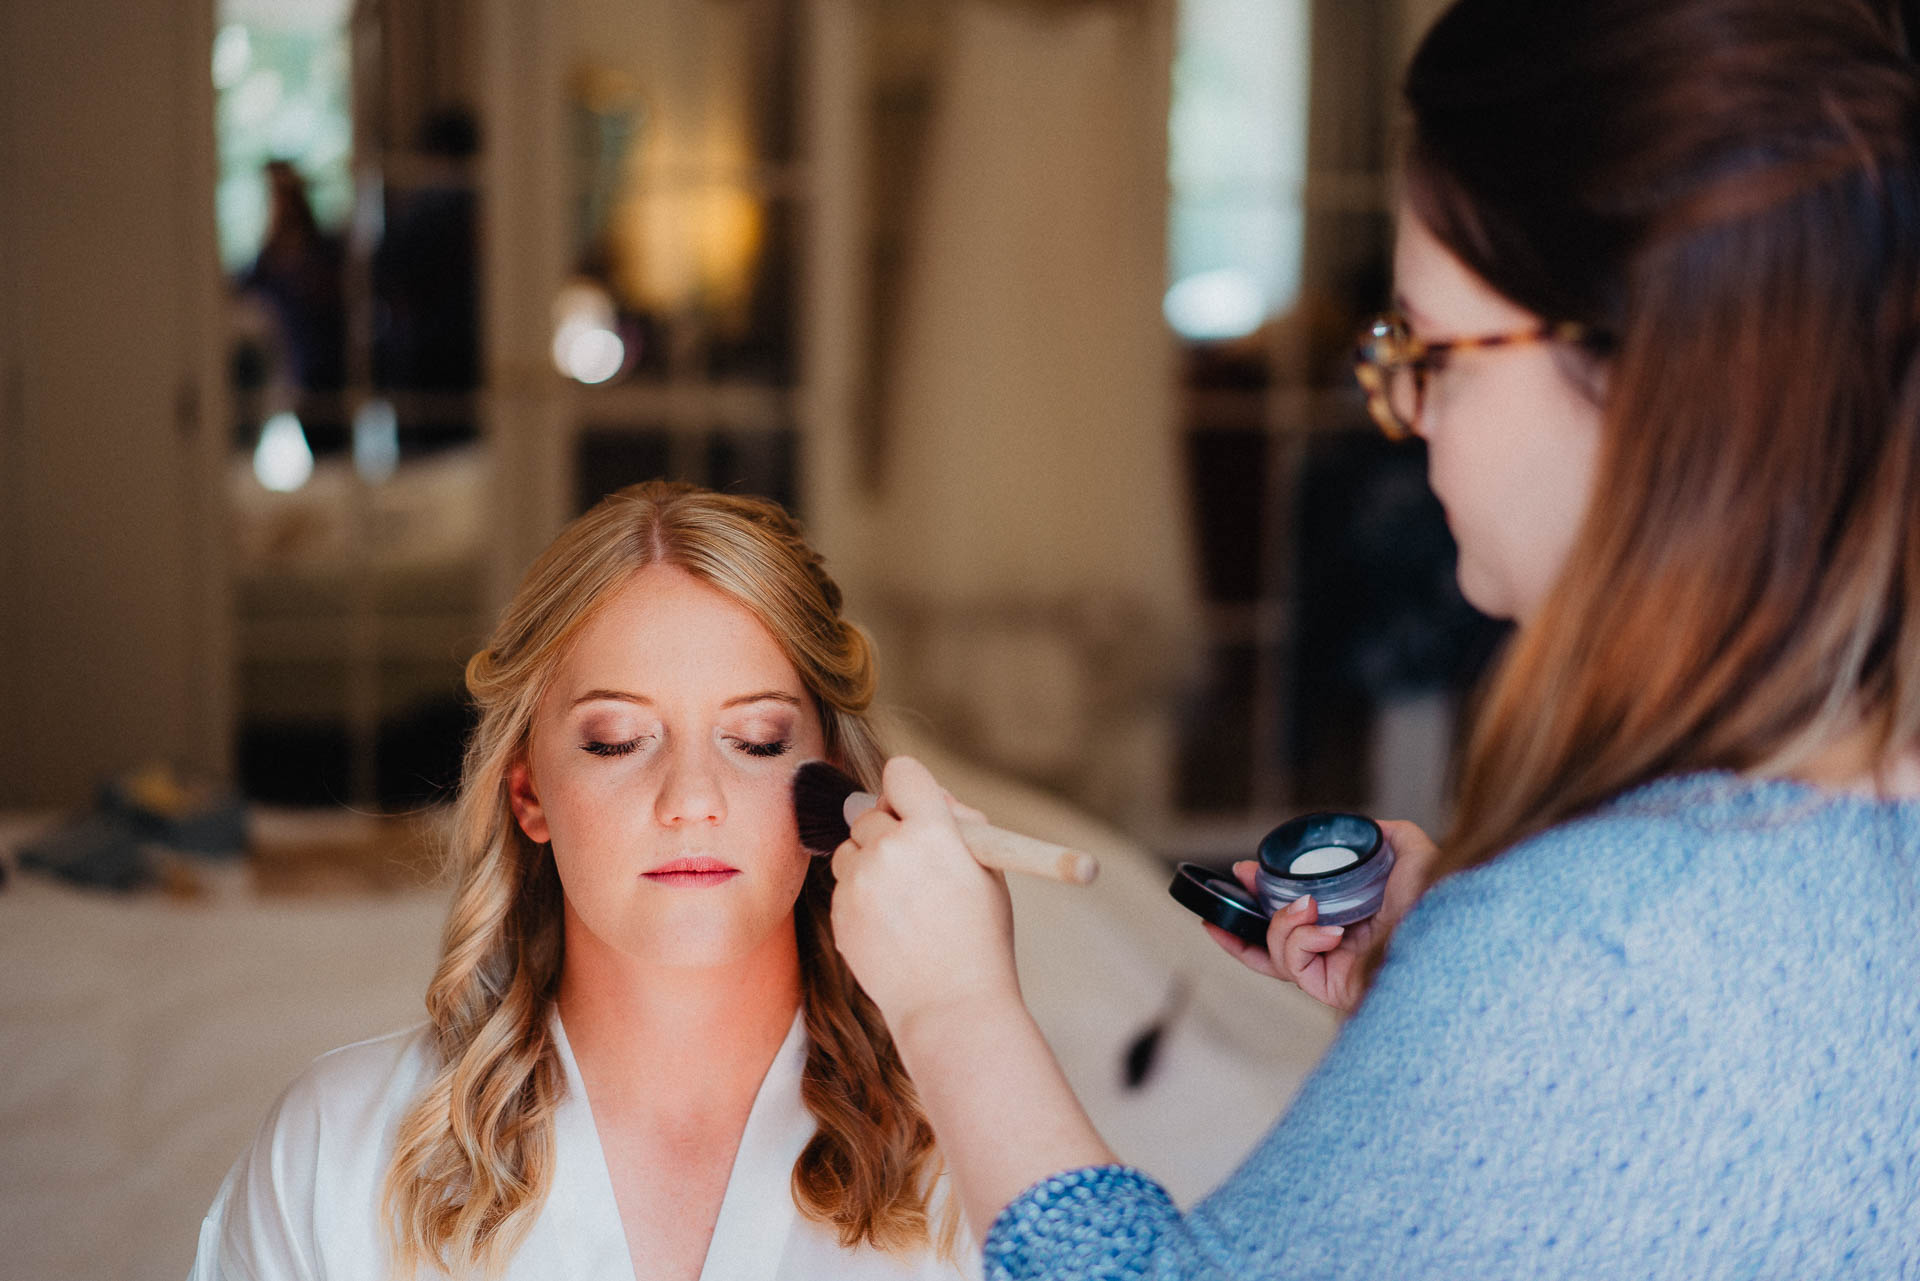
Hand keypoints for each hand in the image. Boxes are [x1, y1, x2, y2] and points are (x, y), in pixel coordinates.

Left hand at [829, 756, 1019, 1028]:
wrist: (950, 1005)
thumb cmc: (980, 939)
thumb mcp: (988, 871)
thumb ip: (959, 827)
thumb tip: (934, 799)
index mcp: (932, 831)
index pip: (902, 773)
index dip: (909, 788)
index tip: (915, 807)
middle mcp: (889, 848)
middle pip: (871, 811)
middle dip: (890, 830)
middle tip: (915, 866)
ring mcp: (858, 881)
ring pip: (850, 848)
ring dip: (868, 862)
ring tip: (902, 901)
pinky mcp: (839, 912)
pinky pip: (843, 886)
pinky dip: (860, 897)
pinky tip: (890, 926)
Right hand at [1205, 819, 1440, 1012]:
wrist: (1448, 940)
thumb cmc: (1438, 906)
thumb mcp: (1415, 855)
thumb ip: (1393, 835)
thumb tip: (1370, 826)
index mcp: (1351, 920)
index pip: (1298, 911)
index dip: (1267, 892)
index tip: (1248, 869)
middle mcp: (1338, 948)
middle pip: (1274, 936)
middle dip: (1247, 910)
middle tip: (1240, 880)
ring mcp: (1332, 970)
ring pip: (1276, 950)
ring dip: (1280, 922)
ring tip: (1307, 906)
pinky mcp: (1329, 988)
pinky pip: (1293, 965)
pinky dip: (1301, 941)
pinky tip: (1327, 931)